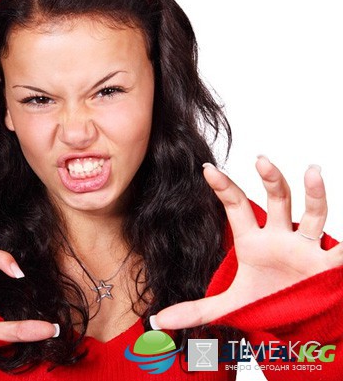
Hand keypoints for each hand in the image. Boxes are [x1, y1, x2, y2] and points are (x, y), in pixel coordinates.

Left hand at [153, 156, 342, 328]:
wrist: (299, 321)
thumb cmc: (266, 301)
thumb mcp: (231, 306)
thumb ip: (196, 309)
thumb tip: (157, 320)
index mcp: (254, 242)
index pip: (236, 207)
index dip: (223, 188)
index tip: (207, 169)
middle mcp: (280, 238)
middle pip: (276, 201)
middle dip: (270, 180)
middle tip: (260, 160)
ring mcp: (307, 249)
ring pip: (312, 215)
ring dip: (314, 194)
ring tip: (312, 171)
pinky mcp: (329, 266)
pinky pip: (341, 251)